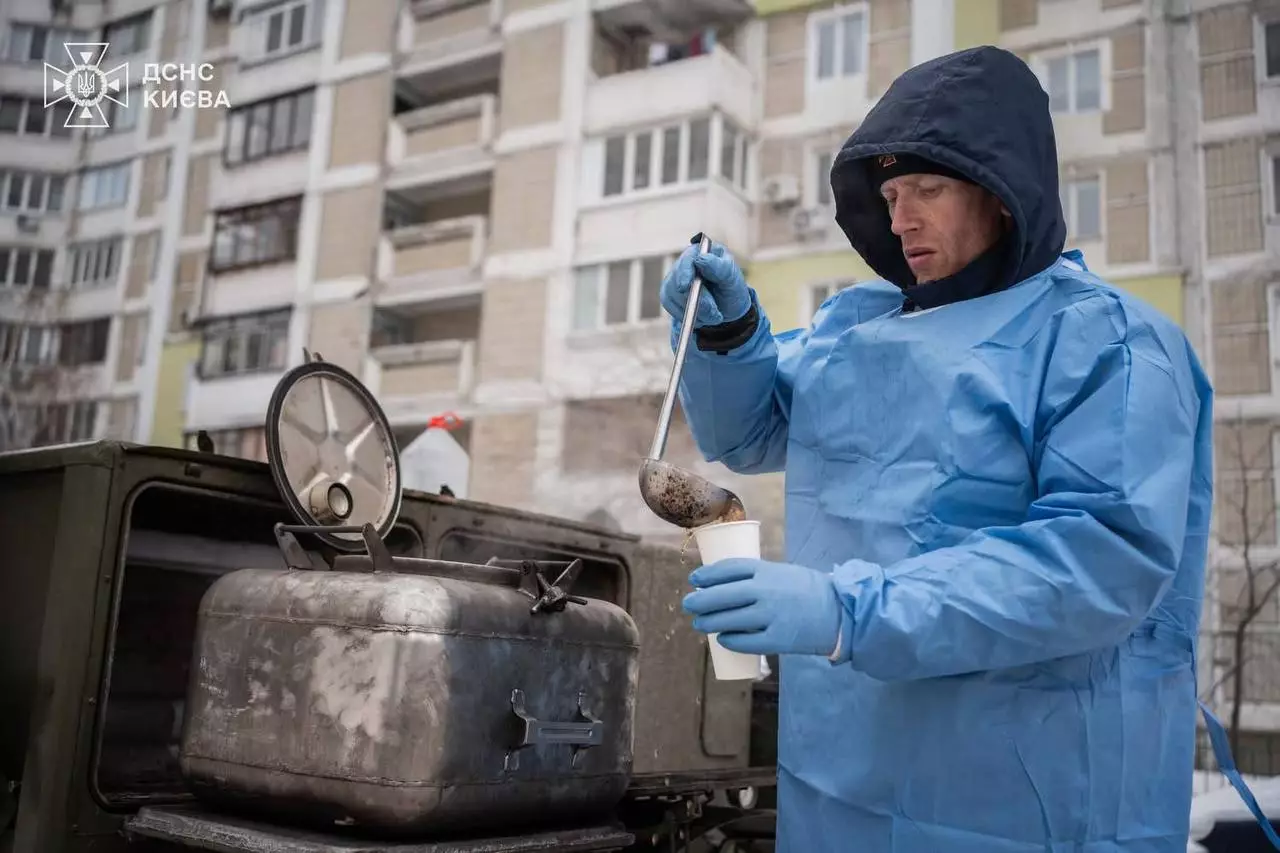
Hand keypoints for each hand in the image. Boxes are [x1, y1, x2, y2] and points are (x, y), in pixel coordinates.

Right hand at [659, 241, 751, 328]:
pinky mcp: (668, 295)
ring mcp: (673, 279)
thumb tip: (701, 259)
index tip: (684, 286)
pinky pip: (672, 309)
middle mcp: (683, 263)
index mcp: (701, 252)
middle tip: (715, 315)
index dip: (684, 273)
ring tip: (714, 315)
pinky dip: (688, 317)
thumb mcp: (732, 278)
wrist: (727, 307)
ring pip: (674, 297)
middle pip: (677, 281)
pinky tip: (703, 317)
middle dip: (698, 301)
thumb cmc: (731, 287)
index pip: (687, 260)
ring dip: (696, 312)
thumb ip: (720, 268)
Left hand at [682, 558, 845, 656]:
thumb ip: (759, 576)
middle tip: (688, 605)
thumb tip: (725, 584)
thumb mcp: (783, 572)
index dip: (708, 575)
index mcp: (766, 570)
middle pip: (722, 595)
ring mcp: (770, 616)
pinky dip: (730, 640)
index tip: (695, 580)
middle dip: (700, 601)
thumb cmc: (810, 590)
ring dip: (709, 622)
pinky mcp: (777, 639)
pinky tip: (722, 639)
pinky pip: (746, 641)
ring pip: (729, 620)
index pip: (728, 569)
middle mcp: (765, 591)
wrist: (840, 612)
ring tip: (699, 623)